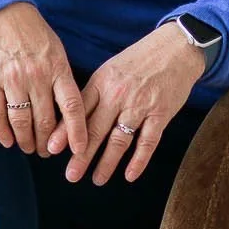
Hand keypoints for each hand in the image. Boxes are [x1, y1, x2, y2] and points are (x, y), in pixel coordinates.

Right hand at [0, 2, 88, 163]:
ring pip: (21, 121)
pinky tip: (8, 141)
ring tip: (29, 148)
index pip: (72, 107)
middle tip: (47, 152)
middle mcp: (36, 76)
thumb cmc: (34, 34)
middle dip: (48, 142)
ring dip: (26, 140)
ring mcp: (12, 79)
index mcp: (58, 68)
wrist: (0, 13)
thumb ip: (63, 80)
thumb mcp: (57, 52)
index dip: (77, 132)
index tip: (80, 149)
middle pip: (45, 120)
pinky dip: (3, 131)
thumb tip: (70, 114)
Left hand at [46, 23, 203, 184]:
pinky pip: (147, 142)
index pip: (79, 111)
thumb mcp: (110, 70)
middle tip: (71, 175)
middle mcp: (118, 95)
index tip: (52, 149)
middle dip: (81, 156)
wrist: (176, 48)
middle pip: (95, 130)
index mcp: (102, 83)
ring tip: (97, 179)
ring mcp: (140, 106)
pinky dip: (139, 161)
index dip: (65, 131)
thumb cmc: (139, 59)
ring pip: (119, 140)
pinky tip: (130, 175)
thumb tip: (73, 119)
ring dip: (107, 163)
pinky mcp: (160, 114)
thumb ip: (94, 93)